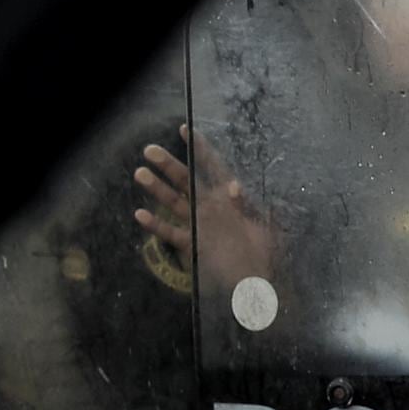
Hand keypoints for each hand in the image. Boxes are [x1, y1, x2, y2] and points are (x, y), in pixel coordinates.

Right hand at [134, 125, 275, 296]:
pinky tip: (140, 214)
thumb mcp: (264, 224)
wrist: (262, 280)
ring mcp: (199, 225)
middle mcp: (210, 207)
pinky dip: (155, 225)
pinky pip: (171, 233)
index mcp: (229, 198)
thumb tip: (232, 185)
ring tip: (140, 173)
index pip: (212, 166)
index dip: (199, 148)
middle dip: (168, 164)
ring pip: (174, 202)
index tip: (184, 129)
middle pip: (186, 180)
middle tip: (150, 149)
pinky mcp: (192, 244)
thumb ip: (246, 203)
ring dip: (157, 189)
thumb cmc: (268, 251)